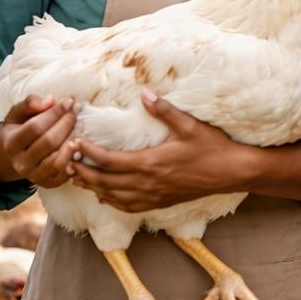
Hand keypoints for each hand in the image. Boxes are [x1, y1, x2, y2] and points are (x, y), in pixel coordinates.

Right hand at [0, 95, 79, 187]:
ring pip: (58, 160)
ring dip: (73, 141)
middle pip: (49, 141)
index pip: (35, 127)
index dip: (55, 113)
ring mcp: (34, 176)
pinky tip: (80, 144)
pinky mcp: (49, 183)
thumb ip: (29, 103)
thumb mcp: (18, 114)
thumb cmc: (21, 128)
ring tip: (80, 127)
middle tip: (77, 111)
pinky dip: (76, 159)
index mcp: (11, 144)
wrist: (18, 155)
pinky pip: (66, 173)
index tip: (69, 102)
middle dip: (67, 123)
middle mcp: (20, 163)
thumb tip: (49, 100)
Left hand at [69, 92, 246, 211]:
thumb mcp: (189, 125)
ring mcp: (153, 195)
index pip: (109, 161)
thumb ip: (164, 110)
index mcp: (151, 163)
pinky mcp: (160, 202)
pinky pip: (127, 206)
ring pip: (112, 196)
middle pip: (104, 182)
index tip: (77, 143)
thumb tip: (144, 93)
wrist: (232, 172)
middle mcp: (147, 183)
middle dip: (83, 172)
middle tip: (68, 161)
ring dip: (93, 187)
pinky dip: (111, 200)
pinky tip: (105, 195)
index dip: (89, 153)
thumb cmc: (212, 147)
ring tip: (79, 177)